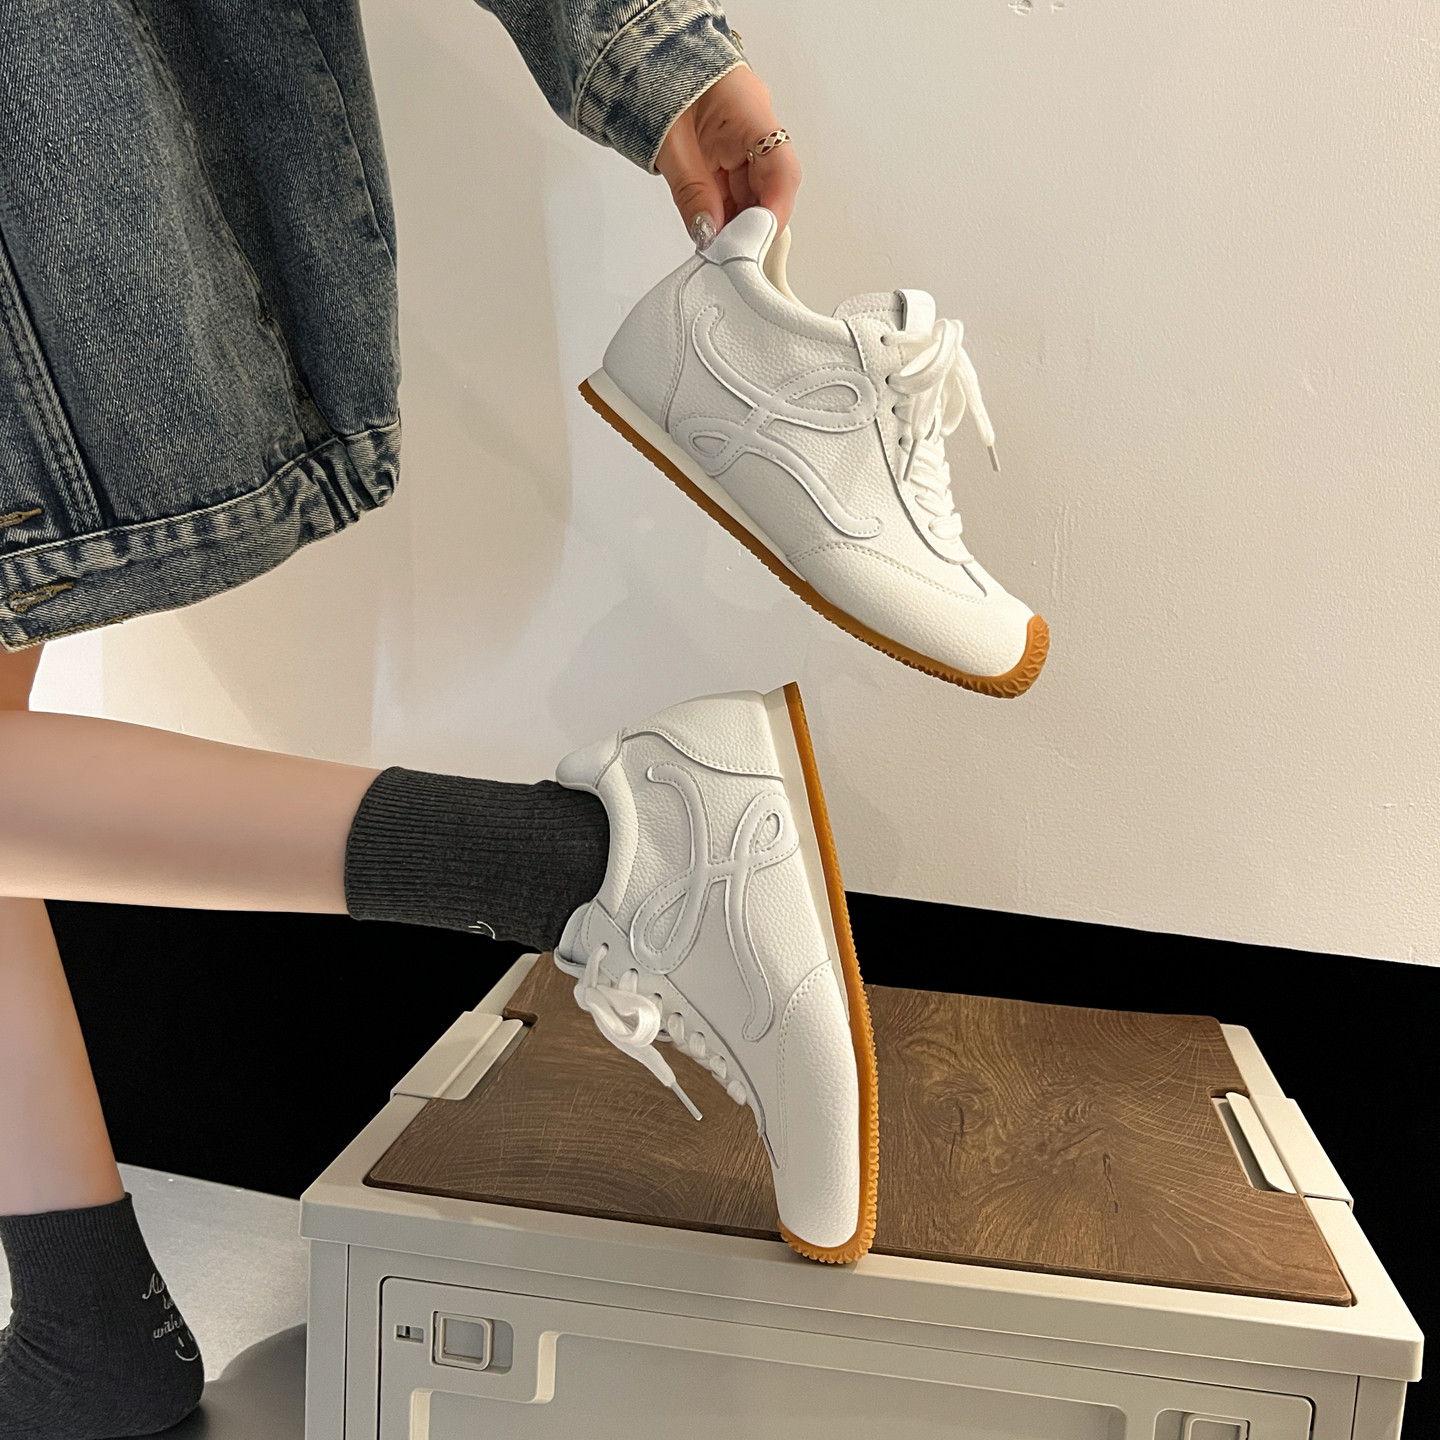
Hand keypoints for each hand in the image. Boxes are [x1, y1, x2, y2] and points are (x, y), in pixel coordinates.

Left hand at [655, 66, 800, 246]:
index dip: (775, 210)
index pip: (780, 168)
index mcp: (749, 111)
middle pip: (769, 187)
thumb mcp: (669, 141)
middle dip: (751, 223)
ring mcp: (741, 138)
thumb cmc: (654, 78)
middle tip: (729, 253)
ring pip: (751, 191)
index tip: (756, 241)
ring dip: (736, 221)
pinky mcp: (726, 149)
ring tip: (715, 245)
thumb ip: (691, 191)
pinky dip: (724, 211)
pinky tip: (712, 229)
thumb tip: (708, 232)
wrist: (638, 53)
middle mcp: (753, 125)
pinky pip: (734, 186)